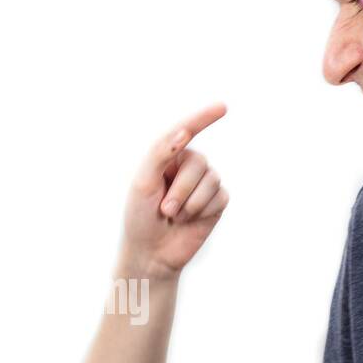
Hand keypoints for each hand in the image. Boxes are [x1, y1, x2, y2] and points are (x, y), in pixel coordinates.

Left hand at [122, 104, 228, 278]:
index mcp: (168, 157)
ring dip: (190, 203)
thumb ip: (160, 153)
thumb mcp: (143, 183)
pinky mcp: (216, 203)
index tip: (223, 107)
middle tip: (165, 209)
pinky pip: (220, 197)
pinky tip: (190, 222)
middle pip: (199, 162)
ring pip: (211, 180)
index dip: (204, 118)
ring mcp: (204, 184)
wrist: (151, 255)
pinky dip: (203, 211)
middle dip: (182, 189)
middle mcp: (188, 167)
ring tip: (174, 217)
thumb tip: (184, 131)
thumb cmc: (140, 218)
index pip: (187, 132)